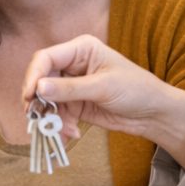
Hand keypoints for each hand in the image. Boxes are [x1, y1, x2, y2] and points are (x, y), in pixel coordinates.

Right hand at [22, 34, 184, 165]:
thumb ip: (69, 88)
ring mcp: (72, 86)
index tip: (30, 95)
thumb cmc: (136, 90)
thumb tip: (38, 88)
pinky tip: (69, 135)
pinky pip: (58, 115)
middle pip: (41, 80)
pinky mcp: (75, 105)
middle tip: (36, 119)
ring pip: (47, 101)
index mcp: (81, 49)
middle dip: (38, 101)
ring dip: (50, 119)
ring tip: (62, 132)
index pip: (46, 58)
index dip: (34, 76)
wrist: (154, 114)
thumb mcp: (103, 87)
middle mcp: (73, 65)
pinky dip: (59, 126)